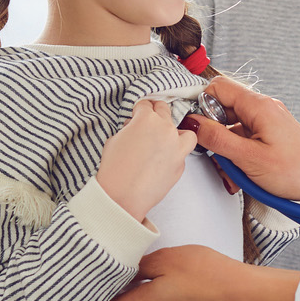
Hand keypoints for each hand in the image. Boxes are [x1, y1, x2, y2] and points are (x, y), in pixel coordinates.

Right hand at [97, 99, 197, 222]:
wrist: (123, 196)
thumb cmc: (114, 170)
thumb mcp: (114, 140)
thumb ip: (129, 128)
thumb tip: (134, 127)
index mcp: (146, 119)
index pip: (145, 104)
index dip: (139, 109)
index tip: (138, 113)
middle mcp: (165, 128)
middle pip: (164, 110)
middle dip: (156, 113)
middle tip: (149, 121)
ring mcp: (177, 146)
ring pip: (185, 131)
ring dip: (176, 132)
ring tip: (166, 140)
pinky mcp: (181, 164)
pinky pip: (183, 152)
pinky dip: (176, 153)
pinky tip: (164, 160)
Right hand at [180, 78, 299, 226]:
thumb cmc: (297, 173)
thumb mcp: (248, 158)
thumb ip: (217, 139)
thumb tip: (193, 124)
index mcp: (259, 106)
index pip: (218, 87)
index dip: (202, 105)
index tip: (196, 127)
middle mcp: (265, 109)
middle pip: (224, 109)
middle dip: (214, 134)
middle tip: (216, 157)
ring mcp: (269, 123)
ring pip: (233, 128)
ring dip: (227, 150)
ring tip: (233, 174)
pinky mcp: (272, 137)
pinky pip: (246, 140)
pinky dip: (239, 156)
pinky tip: (242, 176)